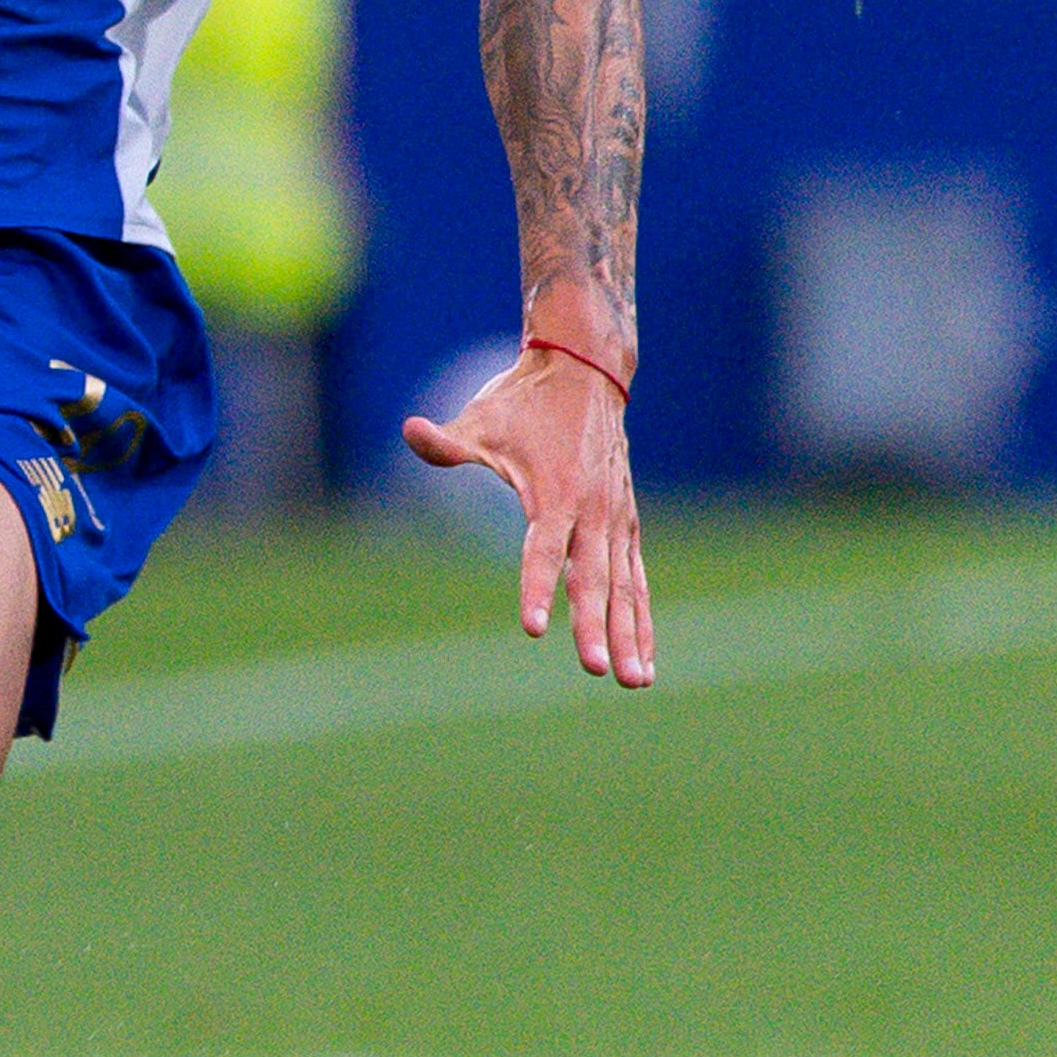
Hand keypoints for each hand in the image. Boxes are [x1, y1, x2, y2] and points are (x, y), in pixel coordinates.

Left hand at [402, 344, 657, 686]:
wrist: (585, 372)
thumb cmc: (523, 402)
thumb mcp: (481, 420)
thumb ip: (447, 442)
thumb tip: (410, 431)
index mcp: (555, 493)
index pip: (542, 551)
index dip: (537, 589)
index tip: (535, 629)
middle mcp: (593, 512)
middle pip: (594, 579)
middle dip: (596, 628)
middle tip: (600, 672)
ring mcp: (615, 520)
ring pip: (626, 588)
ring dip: (632, 635)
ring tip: (636, 683)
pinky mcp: (626, 524)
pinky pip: (637, 580)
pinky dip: (642, 618)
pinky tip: (645, 658)